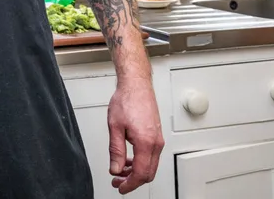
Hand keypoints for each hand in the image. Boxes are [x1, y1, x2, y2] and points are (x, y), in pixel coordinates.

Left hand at [108, 78, 163, 193]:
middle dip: (133, 181)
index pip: (141, 173)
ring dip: (136, 172)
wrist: (136, 86)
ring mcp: (158, 140)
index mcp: (146, 142)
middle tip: (117, 181)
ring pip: (150, 165)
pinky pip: (151, 156)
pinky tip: (128, 160)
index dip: (130, 184)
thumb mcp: (115, 127)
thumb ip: (116, 151)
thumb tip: (116, 168)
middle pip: (148, 173)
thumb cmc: (126, 101)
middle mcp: (156, 143)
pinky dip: (140, 162)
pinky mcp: (156, 136)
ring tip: (120, 170)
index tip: (119, 187)